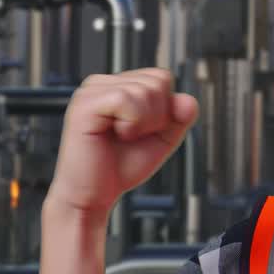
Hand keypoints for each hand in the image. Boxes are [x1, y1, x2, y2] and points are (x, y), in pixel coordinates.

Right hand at [47, 68, 198, 219]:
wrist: (94, 196)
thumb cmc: (120, 167)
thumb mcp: (162, 139)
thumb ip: (179, 118)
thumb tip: (188, 100)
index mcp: (118, 86)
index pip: (161, 77)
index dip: (165, 109)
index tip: (144, 130)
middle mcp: (103, 83)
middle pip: (157, 80)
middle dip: (157, 116)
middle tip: (132, 136)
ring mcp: (91, 92)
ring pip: (144, 89)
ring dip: (144, 123)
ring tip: (123, 137)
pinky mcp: (85, 106)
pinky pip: (125, 99)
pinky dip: (132, 123)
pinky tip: (117, 135)